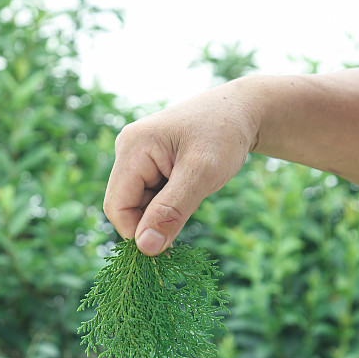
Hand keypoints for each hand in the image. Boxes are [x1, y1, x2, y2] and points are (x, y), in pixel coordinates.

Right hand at [103, 83, 258, 254]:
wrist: (241, 109)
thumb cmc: (224, 134)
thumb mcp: (202, 174)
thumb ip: (172, 211)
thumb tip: (146, 248)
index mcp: (133, 147)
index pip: (117, 207)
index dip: (138, 232)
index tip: (170, 242)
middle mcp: (128, 150)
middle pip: (127, 206)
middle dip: (155, 219)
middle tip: (191, 205)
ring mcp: (137, 156)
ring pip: (140, 204)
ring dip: (166, 211)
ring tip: (195, 190)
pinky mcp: (149, 163)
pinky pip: (151, 196)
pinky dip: (171, 203)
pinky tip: (191, 187)